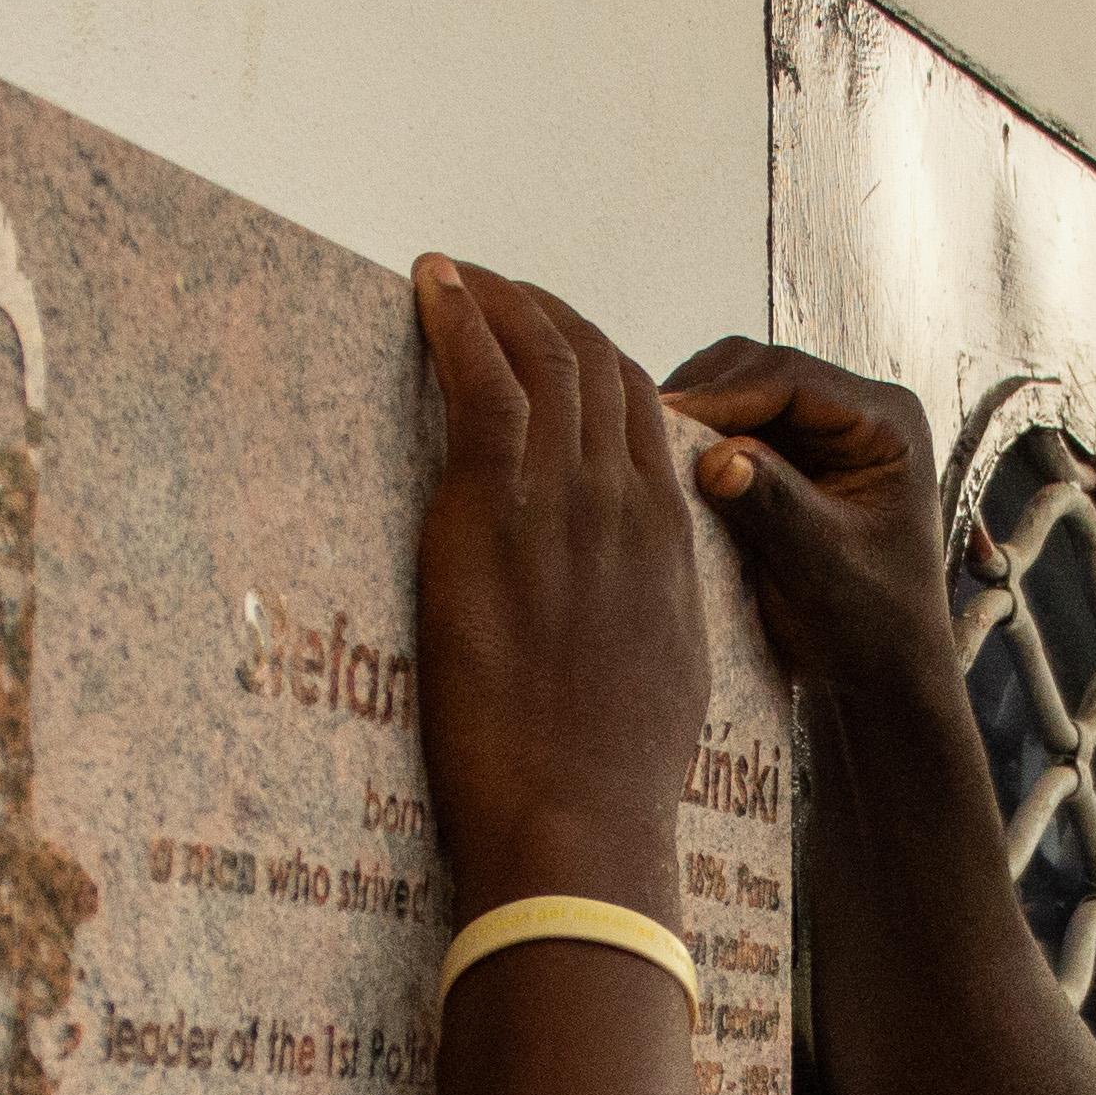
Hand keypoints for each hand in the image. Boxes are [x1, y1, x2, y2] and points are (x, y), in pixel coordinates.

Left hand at [413, 258, 702, 924]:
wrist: (580, 818)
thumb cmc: (609, 784)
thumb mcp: (660, 686)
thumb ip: (644, 626)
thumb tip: (623, 626)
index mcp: (668, 542)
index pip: (641, 415)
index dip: (596, 361)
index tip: (556, 341)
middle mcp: (626, 503)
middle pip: (597, 367)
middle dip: (544, 315)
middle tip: (493, 290)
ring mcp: (564, 500)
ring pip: (542, 358)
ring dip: (495, 302)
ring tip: (453, 276)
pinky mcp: (496, 508)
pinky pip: (481, 382)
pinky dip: (454, 319)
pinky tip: (427, 284)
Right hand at [658, 343, 951, 702]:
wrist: (882, 670)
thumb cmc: (874, 625)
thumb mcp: (825, 567)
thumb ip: (776, 507)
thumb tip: (717, 458)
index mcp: (887, 422)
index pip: (792, 378)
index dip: (724, 395)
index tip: (666, 418)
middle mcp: (855, 412)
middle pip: (761, 371)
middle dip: (703, 397)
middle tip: (645, 431)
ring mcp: (821, 432)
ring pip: (739, 392)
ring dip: (695, 416)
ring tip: (650, 449)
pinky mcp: (790, 457)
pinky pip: (733, 428)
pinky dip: (697, 441)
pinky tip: (666, 468)